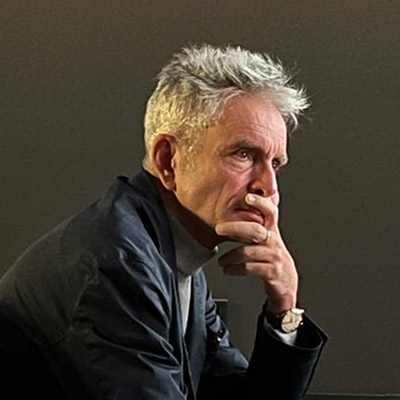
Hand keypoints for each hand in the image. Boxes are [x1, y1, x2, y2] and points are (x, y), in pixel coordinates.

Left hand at [215, 194, 297, 314]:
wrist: (286, 281)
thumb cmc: (270, 256)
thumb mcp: (264, 239)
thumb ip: (252, 226)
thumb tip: (229, 212)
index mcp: (271, 230)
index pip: (270, 211)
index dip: (260, 203)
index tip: (247, 197)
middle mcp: (274, 241)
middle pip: (255, 230)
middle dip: (235, 227)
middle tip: (218, 228)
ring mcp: (274, 256)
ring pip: (248, 252)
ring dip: (230, 256)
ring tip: (220, 261)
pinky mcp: (272, 272)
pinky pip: (249, 268)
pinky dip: (234, 269)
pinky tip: (227, 270)